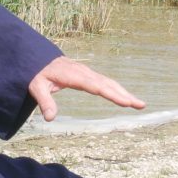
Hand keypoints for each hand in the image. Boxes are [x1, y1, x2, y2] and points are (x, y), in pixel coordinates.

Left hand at [27, 55, 145, 122]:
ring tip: (139, 104)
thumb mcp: (37, 87)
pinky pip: (106, 82)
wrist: (39, 58)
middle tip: (140, 105)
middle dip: (124, 94)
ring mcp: (88, 73)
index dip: (111, 94)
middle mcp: (84, 73)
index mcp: (74, 75)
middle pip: (107, 84)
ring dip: (124, 92)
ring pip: (109, 83)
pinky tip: (125, 97)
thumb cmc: (38, 73)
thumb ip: (44, 101)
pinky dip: (118, 90)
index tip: (125, 102)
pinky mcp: (89, 75)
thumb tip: (50, 118)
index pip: (95, 86)